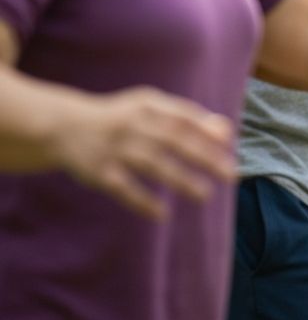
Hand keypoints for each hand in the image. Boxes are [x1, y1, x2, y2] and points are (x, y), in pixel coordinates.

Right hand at [53, 87, 235, 219]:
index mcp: (148, 105)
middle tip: (230, 174)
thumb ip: (189, 117)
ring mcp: (115, 148)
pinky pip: (124, 188)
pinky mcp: (99, 172)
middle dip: (204, 156)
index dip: (207, 131)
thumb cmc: (122, 117)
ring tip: (205, 195)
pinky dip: (142, 201)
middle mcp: (132, 123)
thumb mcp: (151, 108)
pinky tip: (162, 214)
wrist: (64, 126)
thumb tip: (227, 131)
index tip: (230, 146)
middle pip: (174, 139)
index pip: (184, 117)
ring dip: (180, 180)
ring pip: (153, 164)